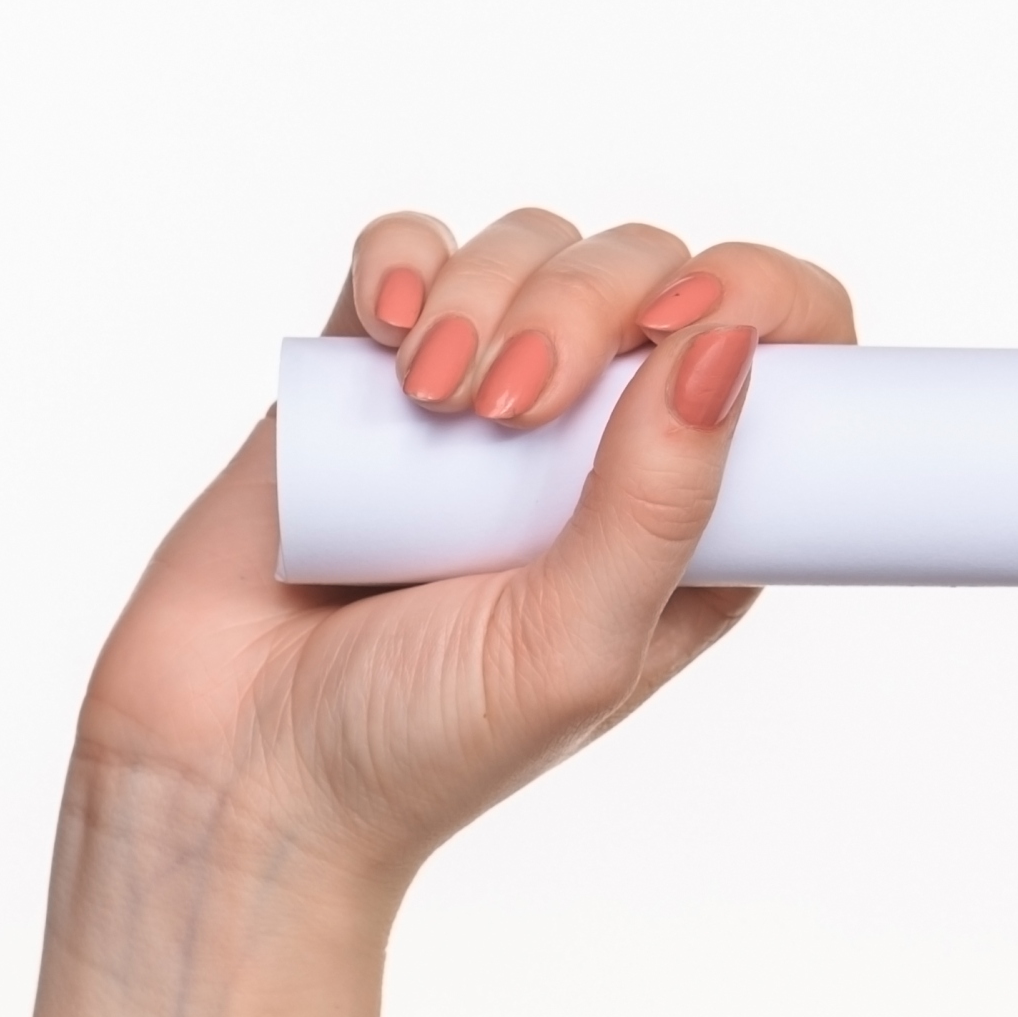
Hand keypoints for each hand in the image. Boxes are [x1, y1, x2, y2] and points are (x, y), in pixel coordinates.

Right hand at [67, 208, 853, 943]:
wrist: (237, 771)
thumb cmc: (429, 740)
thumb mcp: (578, 645)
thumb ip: (659, 505)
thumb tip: (730, 349)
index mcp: (692, 505)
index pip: (780, 345)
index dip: (760, 292)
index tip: (690, 320)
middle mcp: (605, 435)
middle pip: (645, 268)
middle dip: (587, 300)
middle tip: (513, 409)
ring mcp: (490, 388)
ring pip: (534, 245)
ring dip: (487, 289)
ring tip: (435, 399)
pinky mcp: (374, 368)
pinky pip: (409, 253)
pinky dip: (403, 260)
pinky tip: (388, 326)